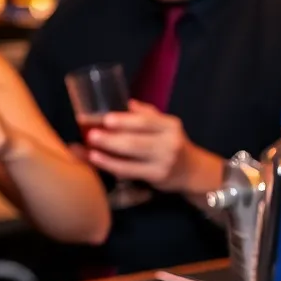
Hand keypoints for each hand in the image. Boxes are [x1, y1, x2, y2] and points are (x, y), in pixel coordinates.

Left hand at [85, 100, 221, 194]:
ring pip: (131, 159)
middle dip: (111, 139)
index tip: (106, 119)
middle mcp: (170, 143)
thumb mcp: (164, 124)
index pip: (146, 121)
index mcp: (170, 125)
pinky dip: (111, 166)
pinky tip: (98, 161)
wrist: (191, 169)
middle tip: (91, 135)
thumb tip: (126, 102)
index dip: (125, 121)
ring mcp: (164, 162)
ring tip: (90, 150)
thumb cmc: (169, 141)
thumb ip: (146, 114)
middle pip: (136, 142)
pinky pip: (129, 171)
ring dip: (108, 155)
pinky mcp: (157, 177)